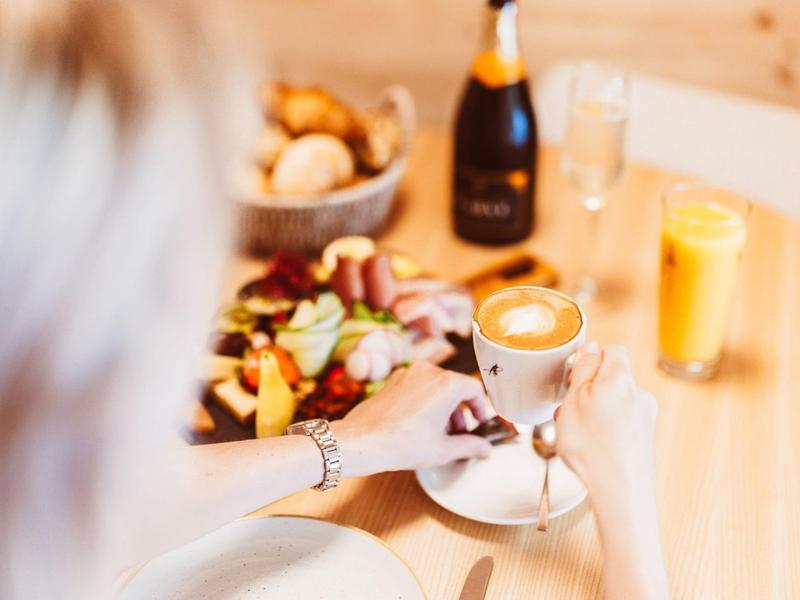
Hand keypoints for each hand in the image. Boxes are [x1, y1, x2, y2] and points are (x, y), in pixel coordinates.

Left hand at [333, 361, 492, 476]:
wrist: (361, 441)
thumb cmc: (401, 444)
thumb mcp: (443, 450)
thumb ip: (470, 446)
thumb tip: (485, 447)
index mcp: (446, 384)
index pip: (475, 389)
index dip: (481, 408)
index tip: (480, 422)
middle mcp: (428, 371)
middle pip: (455, 387)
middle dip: (460, 411)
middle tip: (460, 434)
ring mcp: (408, 373)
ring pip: (436, 386)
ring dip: (443, 407)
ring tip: (439, 433)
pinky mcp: (394, 379)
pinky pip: (419, 386)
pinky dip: (426, 401)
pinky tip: (420, 425)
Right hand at [555, 342, 657, 504]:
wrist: (619, 492)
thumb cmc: (593, 447)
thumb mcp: (574, 398)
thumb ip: (583, 368)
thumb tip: (591, 348)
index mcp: (621, 378)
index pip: (612, 350)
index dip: (591, 358)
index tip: (574, 374)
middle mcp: (639, 395)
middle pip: (612, 378)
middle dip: (589, 388)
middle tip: (569, 406)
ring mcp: (644, 418)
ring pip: (614, 402)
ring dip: (594, 410)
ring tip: (576, 431)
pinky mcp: (643, 439)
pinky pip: (620, 423)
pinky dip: (604, 428)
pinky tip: (590, 445)